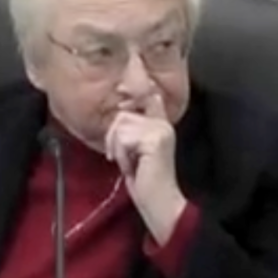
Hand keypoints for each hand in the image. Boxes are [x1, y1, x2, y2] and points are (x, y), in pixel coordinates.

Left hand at [105, 92, 185, 243]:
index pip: (149, 96)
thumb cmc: (146, 180)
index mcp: (161, 123)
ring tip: (129, 163)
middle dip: (114, 138)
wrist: (159, 201)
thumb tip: (120, 113)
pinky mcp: (155, 140)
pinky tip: (133, 166)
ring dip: (118, 148)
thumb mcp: (135, 151)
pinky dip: (122, 155)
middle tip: (122, 157)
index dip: (138, 88)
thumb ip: (131, 132)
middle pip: (123, 115)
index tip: (134, 75)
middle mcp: (163, 123)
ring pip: (121, 126)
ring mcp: (161, 130)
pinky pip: (124, 139)